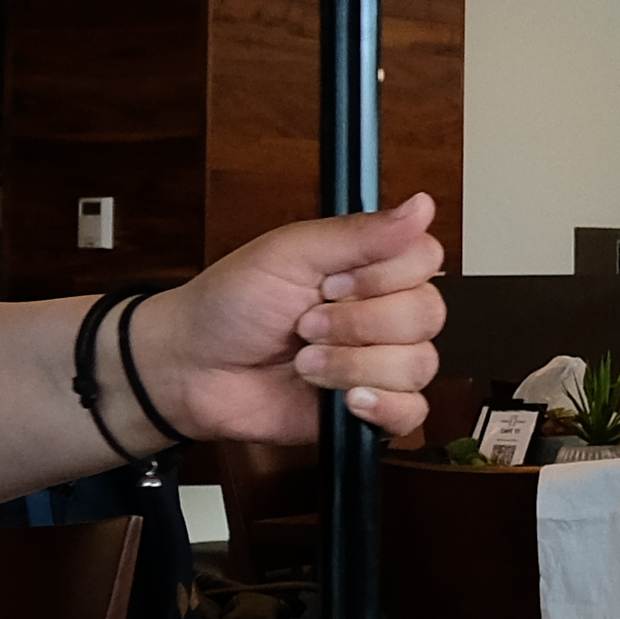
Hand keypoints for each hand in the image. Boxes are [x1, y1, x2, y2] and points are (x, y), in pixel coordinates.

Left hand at [142, 195, 443, 441]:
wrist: (192, 369)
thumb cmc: (230, 305)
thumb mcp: (289, 253)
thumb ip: (360, 232)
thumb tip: (422, 205)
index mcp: (370, 268)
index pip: (426, 260)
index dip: (385, 276)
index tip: (333, 282)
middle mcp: (384, 313)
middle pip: (426, 315)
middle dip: (358, 325)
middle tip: (306, 324)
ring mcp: (380, 363)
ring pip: (418, 365)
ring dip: (352, 366)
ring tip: (305, 363)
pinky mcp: (371, 411)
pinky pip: (412, 413)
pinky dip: (381, 407)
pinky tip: (346, 400)